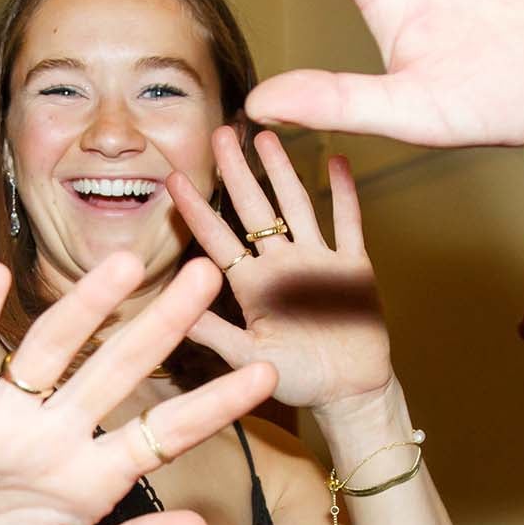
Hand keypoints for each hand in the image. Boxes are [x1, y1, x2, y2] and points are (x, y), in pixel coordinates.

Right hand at [0, 254, 276, 524]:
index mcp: (89, 477)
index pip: (162, 432)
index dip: (212, 405)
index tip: (264, 375)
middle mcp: (53, 435)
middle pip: (115, 370)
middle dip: (162, 325)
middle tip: (210, 274)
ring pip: (47, 353)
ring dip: (83, 309)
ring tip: (124, 266)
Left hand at [169, 128, 388, 413]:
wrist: (349, 392)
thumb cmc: (297, 379)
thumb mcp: (248, 359)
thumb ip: (214, 334)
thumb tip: (170, 310)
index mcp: (252, 286)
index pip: (218, 239)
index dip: (196, 209)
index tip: (174, 177)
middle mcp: (281, 265)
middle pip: (255, 209)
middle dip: (237, 171)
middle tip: (220, 132)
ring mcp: (317, 260)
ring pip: (296, 205)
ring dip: (282, 172)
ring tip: (267, 136)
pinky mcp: (353, 266)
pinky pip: (348, 223)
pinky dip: (344, 193)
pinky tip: (337, 161)